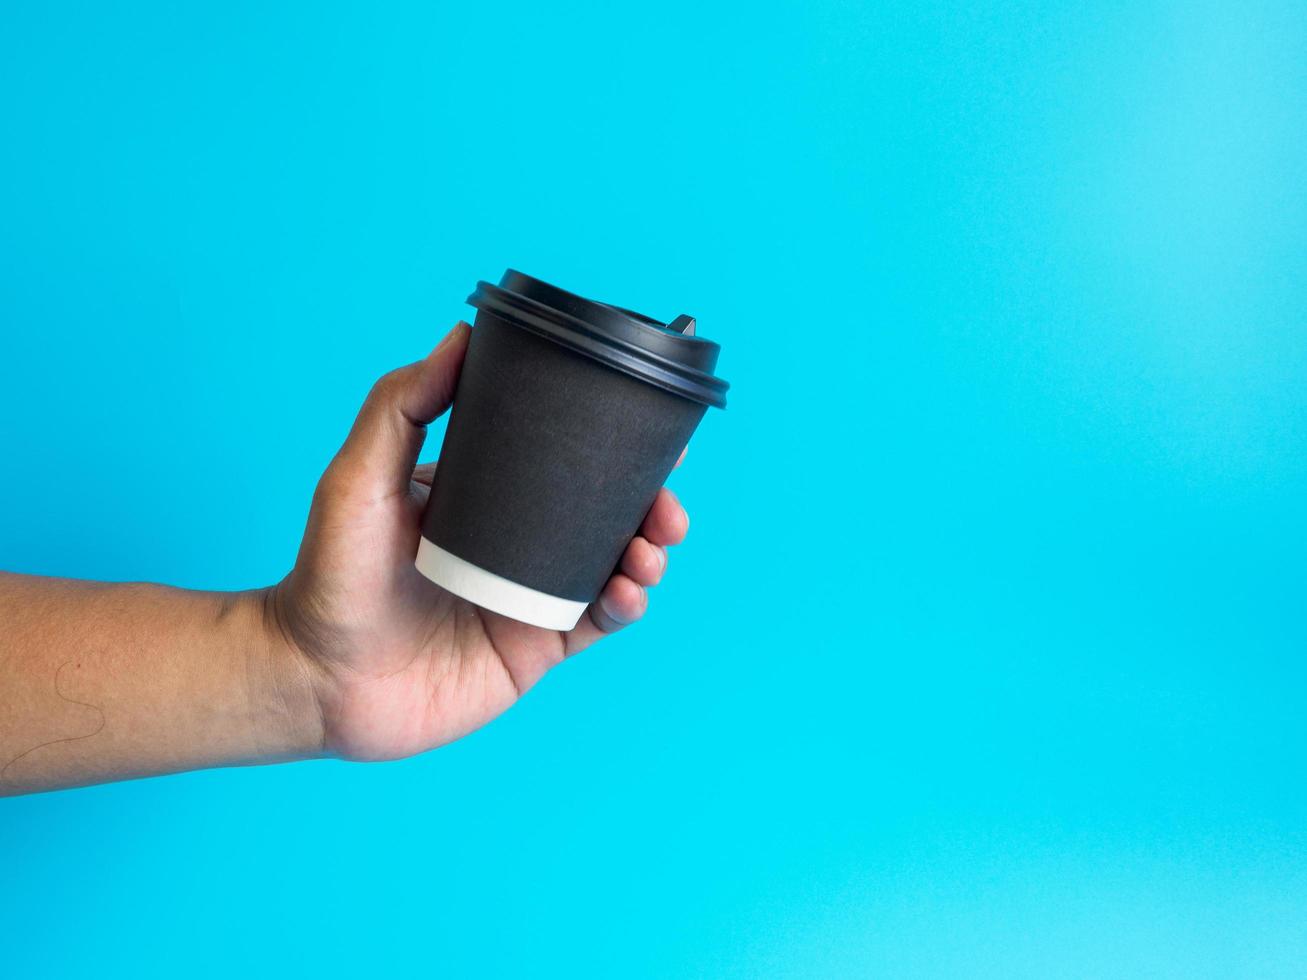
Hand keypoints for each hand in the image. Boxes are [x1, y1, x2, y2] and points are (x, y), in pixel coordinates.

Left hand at [269, 323, 689, 760]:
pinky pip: (596, 624)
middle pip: (607, 515)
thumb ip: (403, 402)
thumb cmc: (328, 573)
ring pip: (614, 567)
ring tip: (650, 549)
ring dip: (650, 553)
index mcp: (488, 497)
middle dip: (652, 505)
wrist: (315, 677)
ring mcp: (530, 597)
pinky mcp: (534, 649)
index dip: (617, 448)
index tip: (655, 433)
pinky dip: (625, 606)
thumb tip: (461, 333)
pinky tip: (628, 592)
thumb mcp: (360, 474)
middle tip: (667, 504)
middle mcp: (517, 545)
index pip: (565, 462)